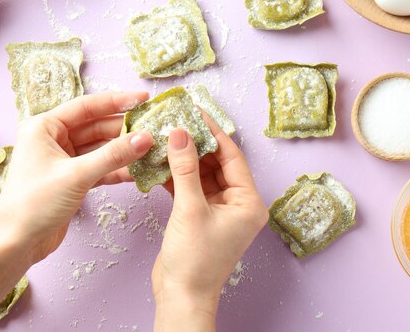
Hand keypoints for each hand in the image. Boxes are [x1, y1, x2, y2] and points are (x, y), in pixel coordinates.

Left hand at [0, 92, 153, 263]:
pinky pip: (99, 167)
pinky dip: (116, 169)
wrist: (16, 243)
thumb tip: (145, 138)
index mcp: (44, 127)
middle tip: (153, 128)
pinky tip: (137, 171)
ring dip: (123, 150)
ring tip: (151, 149)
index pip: (86, 107)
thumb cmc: (34, 203)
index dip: (116, 101)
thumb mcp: (76, 175)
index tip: (143, 99)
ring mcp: (63, 160)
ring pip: (99, 148)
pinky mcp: (71, 179)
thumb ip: (112, 155)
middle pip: (95, 126)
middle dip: (123, 129)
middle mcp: (52, 139)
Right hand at [151, 116, 267, 330]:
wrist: (180, 296)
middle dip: (196, 144)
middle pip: (217, 163)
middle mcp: (238, 204)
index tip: (196, 112)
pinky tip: (160, 162)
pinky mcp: (200, 216)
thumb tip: (180, 134)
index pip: (232, 156)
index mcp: (248, 202)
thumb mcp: (190, 208)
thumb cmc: (195, 260)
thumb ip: (185, 168)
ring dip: (184, 159)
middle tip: (177, 121)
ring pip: (201, 174)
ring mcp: (218, 210)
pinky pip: (191, 188)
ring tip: (166, 137)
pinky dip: (176, 177)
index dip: (213, 132)